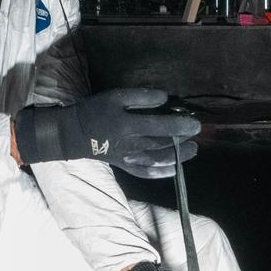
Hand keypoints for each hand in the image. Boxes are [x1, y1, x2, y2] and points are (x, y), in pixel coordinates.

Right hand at [14, 88, 199, 179]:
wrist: (74, 133)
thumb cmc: (96, 110)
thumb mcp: (115, 96)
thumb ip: (140, 97)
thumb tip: (165, 99)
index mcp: (128, 125)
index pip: (161, 127)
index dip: (181, 126)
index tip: (196, 124)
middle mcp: (131, 145)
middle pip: (162, 145)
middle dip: (183, 141)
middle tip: (196, 135)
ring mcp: (128, 158)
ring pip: (157, 160)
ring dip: (177, 157)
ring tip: (192, 151)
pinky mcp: (124, 166)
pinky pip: (144, 173)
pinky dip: (160, 173)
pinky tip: (173, 170)